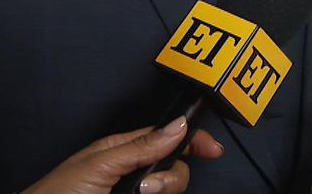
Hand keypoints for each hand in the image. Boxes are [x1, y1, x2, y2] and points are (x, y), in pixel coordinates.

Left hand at [22, 117, 222, 193]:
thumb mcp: (100, 165)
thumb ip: (142, 146)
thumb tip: (178, 126)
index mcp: (124, 150)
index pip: (168, 137)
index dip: (192, 141)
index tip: (211, 150)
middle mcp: (133, 172)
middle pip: (174, 168)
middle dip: (171, 177)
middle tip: (147, 188)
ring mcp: (135, 193)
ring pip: (169, 190)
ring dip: (163, 192)